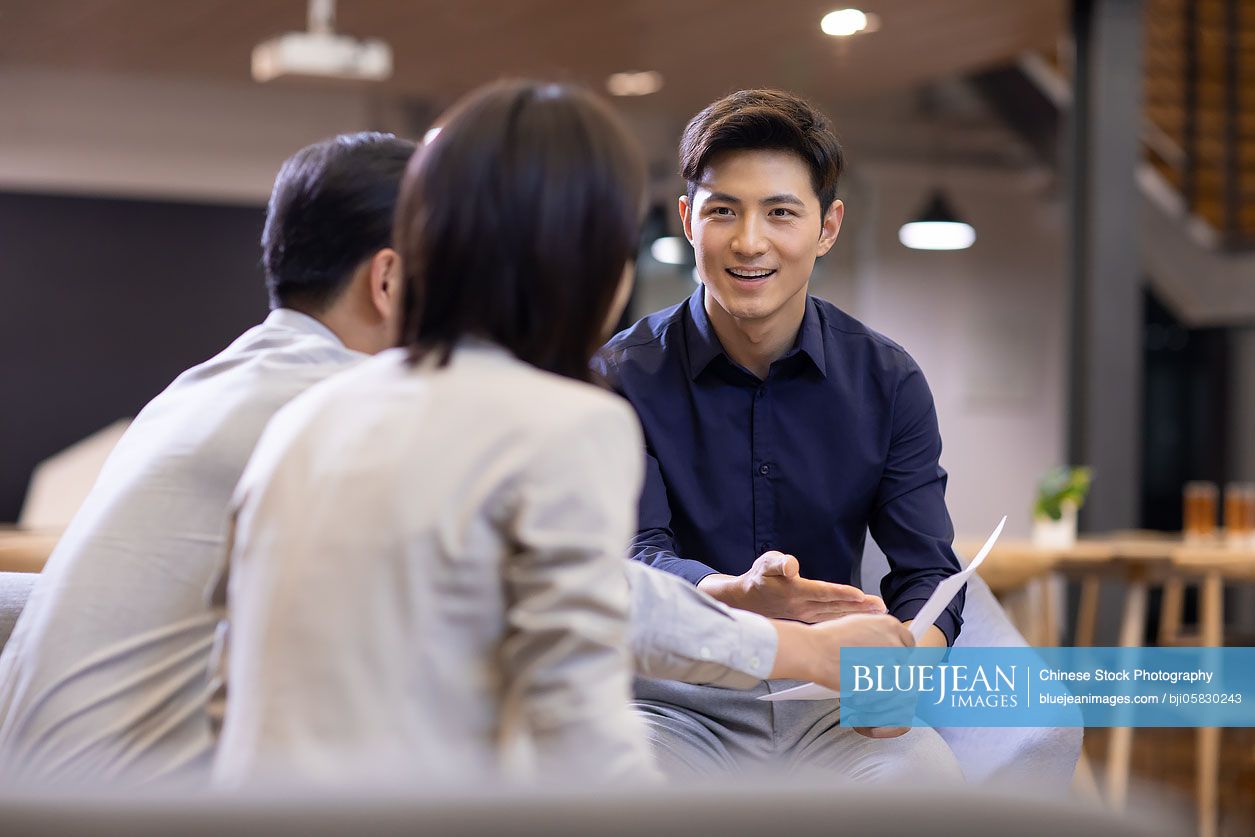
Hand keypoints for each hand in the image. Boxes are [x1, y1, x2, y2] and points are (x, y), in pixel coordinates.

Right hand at [698, 551, 885, 621]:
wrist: (748, 600)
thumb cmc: (759, 578)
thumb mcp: (765, 564)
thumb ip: (779, 563)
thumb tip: (791, 565)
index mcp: (795, 591)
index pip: (822, 592)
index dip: (842, 593)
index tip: (861, 595)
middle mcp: (803, 606)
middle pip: (836, 606)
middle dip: (860, 607)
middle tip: (882, 607)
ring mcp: (807, 614)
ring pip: (837, 614)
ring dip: (859, 613)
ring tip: (879, 612)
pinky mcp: (809, 617)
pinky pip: (832, 619)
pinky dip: (848, 618)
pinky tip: (862, 618)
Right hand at [770, 614, 914, 738]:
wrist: (815, 650)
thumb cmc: (829, 637)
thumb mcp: (858, 623)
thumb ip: (878, 632)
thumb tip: (887, 640)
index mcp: (890, 625)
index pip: (909, 642)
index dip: (899, 652)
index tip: (891, 658)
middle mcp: (894, 643)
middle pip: (904, 663)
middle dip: (891, 669)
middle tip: (871, 670)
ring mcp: (890, 664)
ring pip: (897, 681)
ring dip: (883, 683)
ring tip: (862, 679)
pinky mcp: (883, 684)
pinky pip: (885, 694)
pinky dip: (874, 694)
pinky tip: (859, 686)